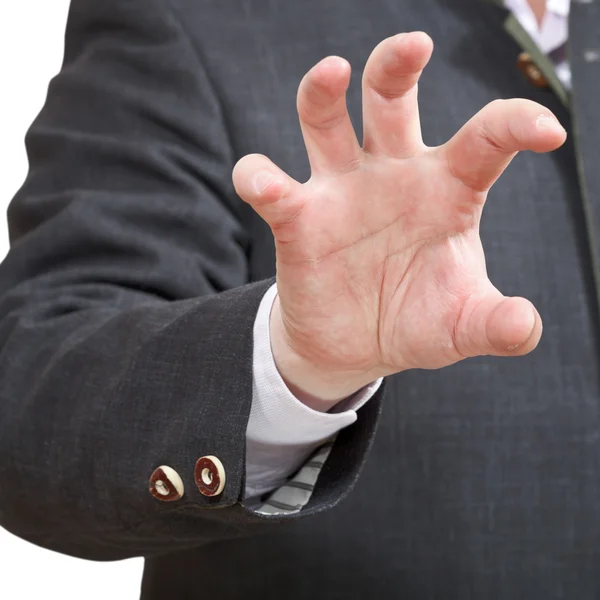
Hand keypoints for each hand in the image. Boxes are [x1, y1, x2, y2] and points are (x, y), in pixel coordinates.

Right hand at [232, 32, 566, 408]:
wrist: (357, 348)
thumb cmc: (415, 322)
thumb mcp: (461, 326)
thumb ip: (494, 323)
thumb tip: (523, 326)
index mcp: (445, 190)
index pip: (484, 140)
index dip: (514, 124)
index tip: (548, 131)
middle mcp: (392, 176)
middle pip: (390, 99)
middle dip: (397, 66)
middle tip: (415, 45)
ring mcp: (340, 192)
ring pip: (325, 120)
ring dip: (322, 92)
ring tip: (333, 72)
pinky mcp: (297, 219)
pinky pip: (270, 186)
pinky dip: (260, 178)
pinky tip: (264, 185)